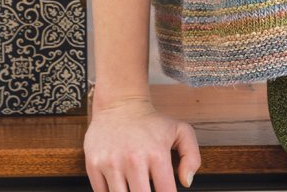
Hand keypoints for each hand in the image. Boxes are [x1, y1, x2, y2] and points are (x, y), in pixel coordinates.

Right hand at [84, 98, 200, 191]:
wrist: (120, 103)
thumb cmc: (151, 122)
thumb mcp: (180, 131)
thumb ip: (192, 157)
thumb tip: (186, 182)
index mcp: (157, 153)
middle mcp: (133, 160)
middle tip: (147, 190)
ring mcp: (111, 163)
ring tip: (134, 187)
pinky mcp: (93, 165)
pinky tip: (119, 186)